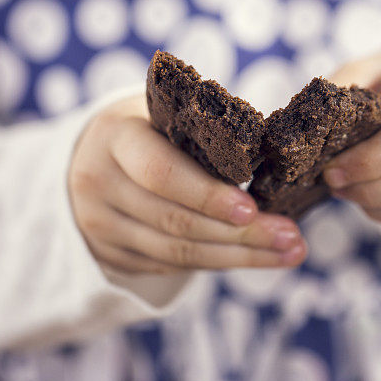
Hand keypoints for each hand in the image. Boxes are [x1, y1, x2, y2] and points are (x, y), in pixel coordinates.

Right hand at [69, 94, 306, 274]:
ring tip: (289, 251)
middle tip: (291, 237)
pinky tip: (255, 258)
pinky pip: (171, 266)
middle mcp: (99, 183)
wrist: (88, 158)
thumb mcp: (161, 114)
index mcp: (115, 138)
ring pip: (177, 252)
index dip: (207, 195)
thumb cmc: (146, 130)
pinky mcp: (111, 254)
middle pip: (176, 220)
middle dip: (240, 234)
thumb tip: (273, 153)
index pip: (160, 173)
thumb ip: (200, 132)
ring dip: (239, 256)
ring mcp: (100, 225)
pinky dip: (217, 262)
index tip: (252, 209)